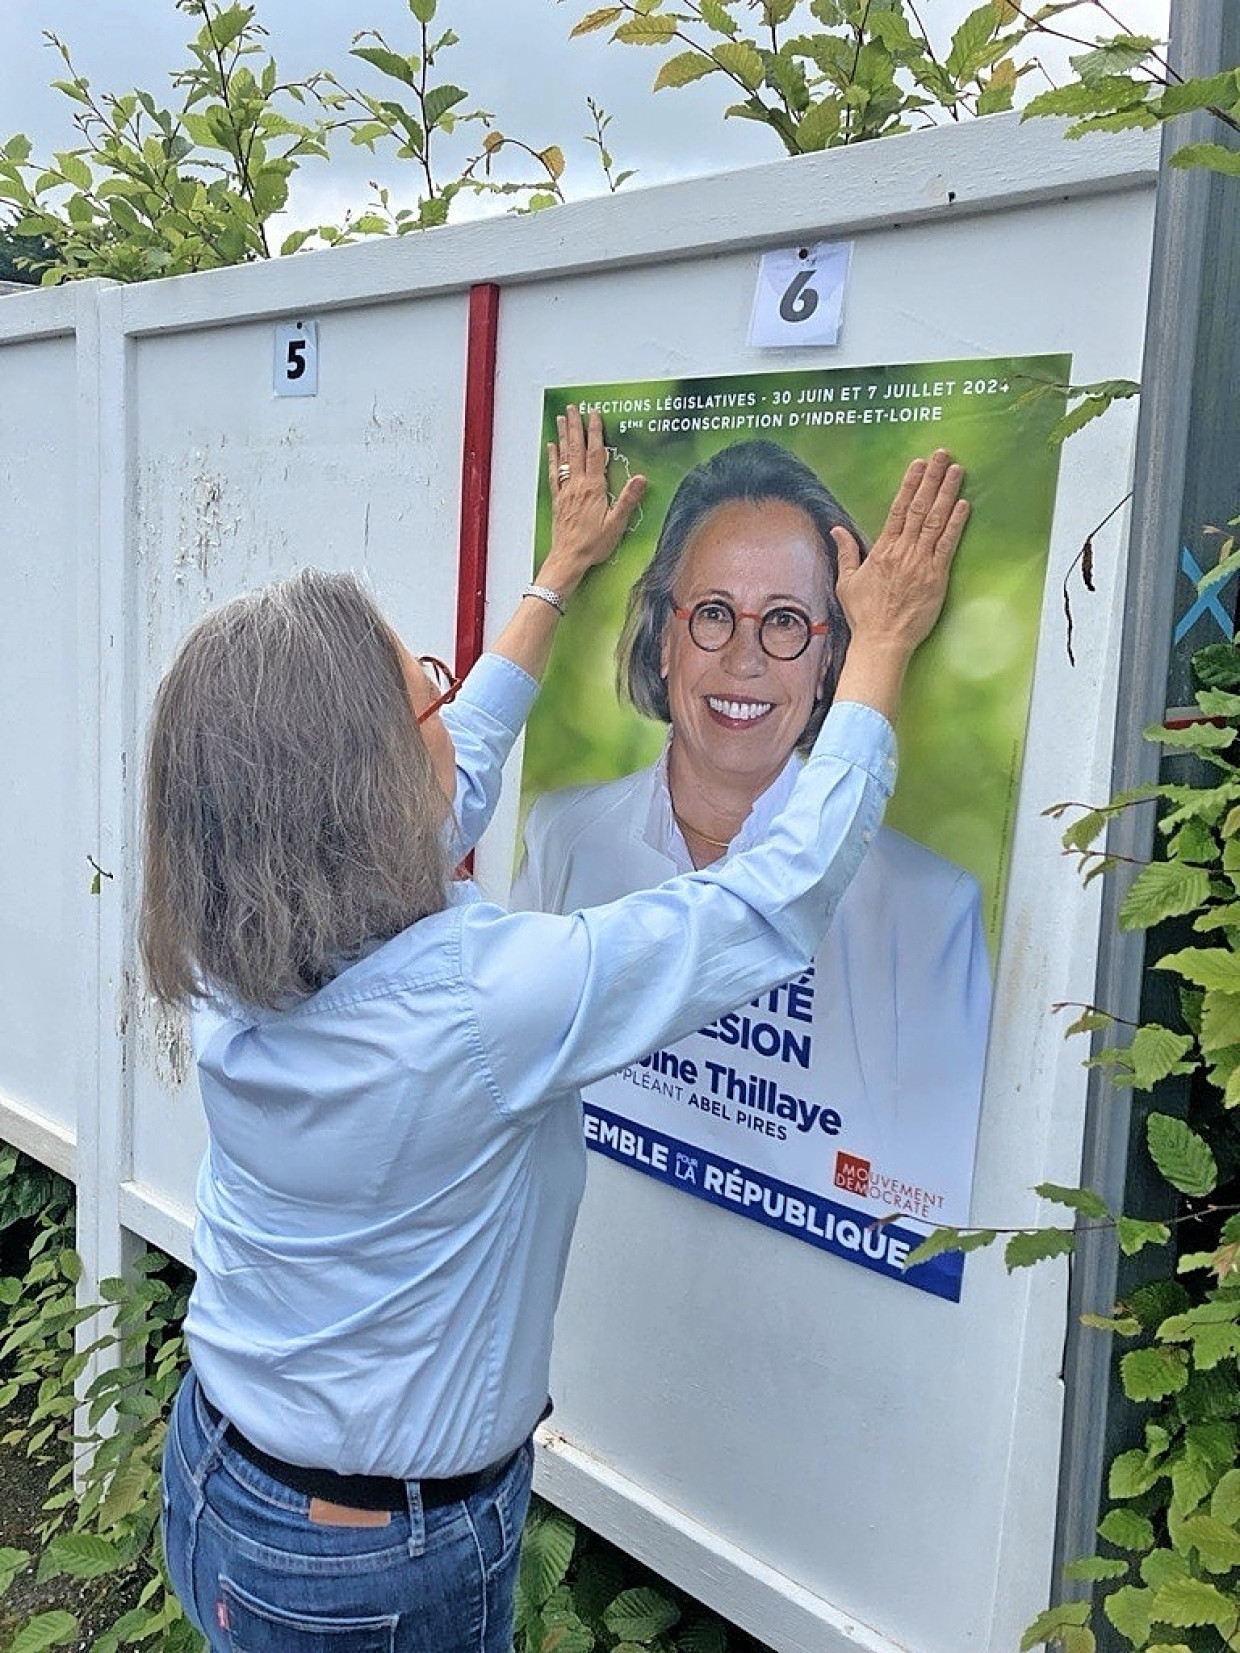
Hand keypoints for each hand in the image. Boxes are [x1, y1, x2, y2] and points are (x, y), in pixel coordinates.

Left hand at [540, 406, 646, 597]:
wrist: (568, 558)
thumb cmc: (593, 544)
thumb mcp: (617, 524)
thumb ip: (628, 499)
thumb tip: (641, 478)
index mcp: (594, 488)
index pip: (595, 453)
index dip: (595, 432)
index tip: (594, 414)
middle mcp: (578, 485)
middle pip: (576, 449)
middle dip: (575, 426)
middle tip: (573, 408)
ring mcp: (566, 491)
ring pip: (564, 457)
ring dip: (563, 436)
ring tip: (561, 419)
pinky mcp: (558, 499)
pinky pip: (555, 473)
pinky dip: (553, 458)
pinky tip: (551, 447)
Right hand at [832, 449, 969, 657]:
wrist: (882, 641)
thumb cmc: (865, 615)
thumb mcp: (847, 582)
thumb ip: (846, 552)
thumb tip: (837, 529)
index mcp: (882, 550)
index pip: (898, 509)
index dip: (910, 484)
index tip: (919, 463)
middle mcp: (902, 551)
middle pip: (919, 507)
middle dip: (932, 478)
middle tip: (944, 455)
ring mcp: (921, 563)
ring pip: (935, 520)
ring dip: (947, 493)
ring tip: (957, 470)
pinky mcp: (936, 577)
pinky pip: (947, 544)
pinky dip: (955, 523)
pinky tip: (963, 504)